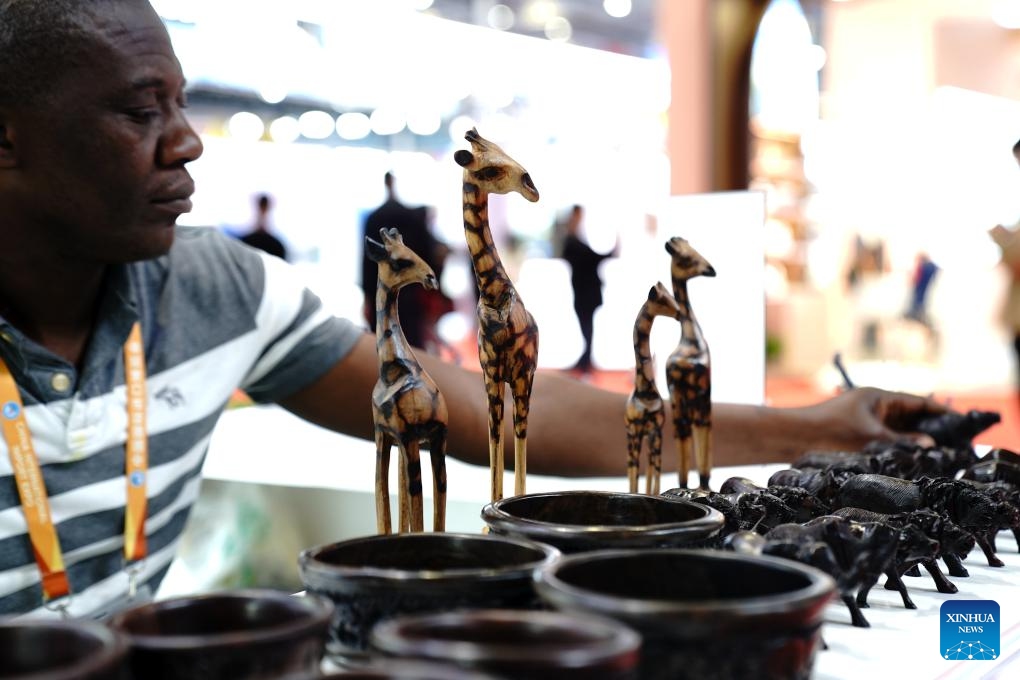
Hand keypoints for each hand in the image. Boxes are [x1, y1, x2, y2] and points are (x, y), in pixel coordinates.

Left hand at [804, 386, 945, 450]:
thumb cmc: (829, 432)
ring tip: (939, 453)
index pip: (917, 401)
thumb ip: (902, 441)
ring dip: (915, 439)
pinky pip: (885, 438)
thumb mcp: (871, 437)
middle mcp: (874, 405)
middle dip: (931, 427)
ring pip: (898, 428)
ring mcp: (865, 419)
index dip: (939, 410)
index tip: (961, 420)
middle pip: (909, 415)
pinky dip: (899, 445)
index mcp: (878, 396)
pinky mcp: (856, 433)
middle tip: (955, 442)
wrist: (793, 437)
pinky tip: (910, 458)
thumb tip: (931, 445)